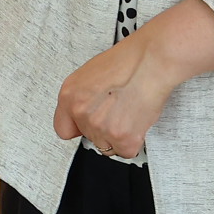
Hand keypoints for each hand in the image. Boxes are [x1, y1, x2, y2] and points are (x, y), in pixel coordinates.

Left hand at [53, 0, 213, 156]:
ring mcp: (101, 128)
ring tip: (129, 111)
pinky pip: (126, 151)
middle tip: (118, 109)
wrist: (150, 61)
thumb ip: (82, 98)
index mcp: (69, 96)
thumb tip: (86, 112)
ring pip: (108, 145)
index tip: (87, 125)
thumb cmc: (127, 62)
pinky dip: (134, 141)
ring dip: (119, 135)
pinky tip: (137, 120)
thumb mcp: (90, 75)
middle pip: (89, 137)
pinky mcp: (123, 139)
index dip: (79, 127)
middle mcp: (81, 113)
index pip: (63, 129)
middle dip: (104, 128)